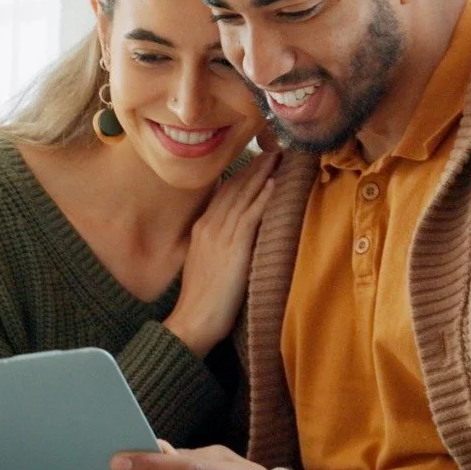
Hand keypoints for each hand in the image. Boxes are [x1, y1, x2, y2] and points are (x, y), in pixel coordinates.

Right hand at [163, 151, 278, 356]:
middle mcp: (209, 226)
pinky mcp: (234, 247)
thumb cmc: (201, 300)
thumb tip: (230, 237)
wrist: (194, 319)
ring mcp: (221, 235)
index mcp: (201, 229)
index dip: (241, 175)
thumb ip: (214, 245)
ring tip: (277, 158)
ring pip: (243, 196)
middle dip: (253, 168)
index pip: (223, 194)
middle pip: (234, 188)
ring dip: (261, 175)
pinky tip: (273, 183)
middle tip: (270, 150)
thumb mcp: (203, 264)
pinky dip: (262, 197)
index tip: (255, 161)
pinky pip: (250, 215)